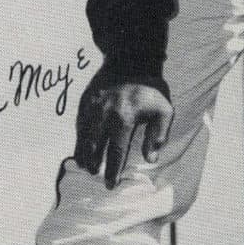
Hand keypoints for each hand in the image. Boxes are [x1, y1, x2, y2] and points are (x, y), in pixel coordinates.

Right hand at [73, 66, 173, 187]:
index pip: (115, 152)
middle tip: (95, 175)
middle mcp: (104, 115)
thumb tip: (151, 158)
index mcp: (123, 119)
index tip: (110, 185)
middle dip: (94, 165)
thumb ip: (157, 135)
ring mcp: (92, 107)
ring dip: (83, 154)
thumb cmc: (151, 89)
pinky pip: (79, 124)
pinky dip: (79, 138)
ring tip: (86, 167)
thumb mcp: (164, 111)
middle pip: (95, 147)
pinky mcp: (85, 101)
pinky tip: (80, 147)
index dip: (112, 171)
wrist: (131, 59)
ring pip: (84, 137)